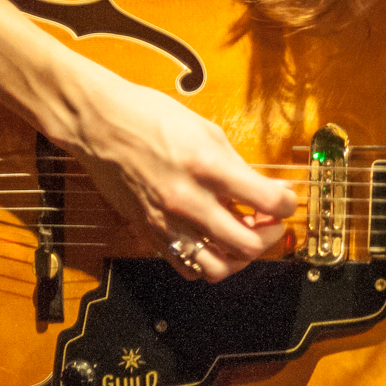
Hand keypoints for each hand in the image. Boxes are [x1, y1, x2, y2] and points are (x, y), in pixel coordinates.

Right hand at [56, 61, 298, 281]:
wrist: (99, 124)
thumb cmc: (151, 117)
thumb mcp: (206, 130)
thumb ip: (236, 165)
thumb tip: (265, 189)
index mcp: (208, 167)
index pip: (267, 201)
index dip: (286, 202)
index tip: (285, 197)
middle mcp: (188, 201)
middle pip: (248, 245)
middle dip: (270, 235)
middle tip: (269, 221)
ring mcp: (167, 222)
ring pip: (219, 268)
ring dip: (240, 257)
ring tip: (243, 236)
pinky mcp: (149, 233)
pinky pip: (187, 267)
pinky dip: (208, 262)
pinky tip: (213, 242)